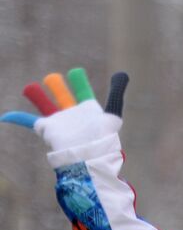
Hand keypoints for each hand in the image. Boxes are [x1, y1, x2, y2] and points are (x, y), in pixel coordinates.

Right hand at [2, 69, 128, 148]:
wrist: (88, 157)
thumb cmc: (102, 139)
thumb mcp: (112, 115)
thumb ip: (116, 93)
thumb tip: (123, 73)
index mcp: (88, 110)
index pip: (83, 92)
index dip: (80, 83)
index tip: (77, 73)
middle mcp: (73, 114)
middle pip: (63, 96)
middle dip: (58, 87)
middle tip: (53, 78)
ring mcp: (59, 121)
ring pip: (46, 105)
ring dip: (38, 97)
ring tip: (29, 88)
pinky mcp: (47, 128)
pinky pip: (29, 121)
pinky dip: (18, 118)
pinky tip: (6, 117)